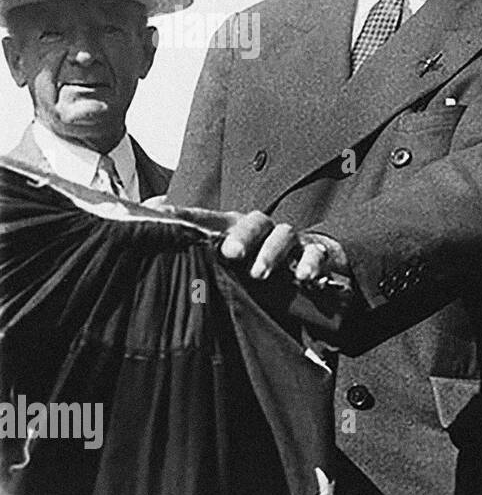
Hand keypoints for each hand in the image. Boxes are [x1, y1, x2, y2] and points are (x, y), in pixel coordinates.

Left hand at [169, 207, 349, 284]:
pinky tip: (304, 278)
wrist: (309, 264)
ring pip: (285, 235)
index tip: (165, 217)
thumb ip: (192, 253)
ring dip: (273, 252)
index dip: (189, 216)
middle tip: (231, 253)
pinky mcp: (317, 253)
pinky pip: (317, 255)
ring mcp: (292, 240)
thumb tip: (152, 222)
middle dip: (242, 236)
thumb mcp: (224, 260)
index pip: (210, 218)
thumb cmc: (257, 261)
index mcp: (235, 227)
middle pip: (253, 221)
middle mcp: (264, 229)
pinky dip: (311, 264)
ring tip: (261, 273)